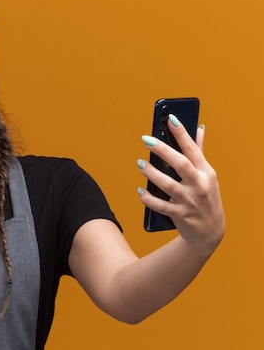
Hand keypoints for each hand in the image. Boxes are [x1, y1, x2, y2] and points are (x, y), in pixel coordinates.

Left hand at [137, 115, 224, 252]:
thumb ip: (199, 152)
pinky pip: (160, 206)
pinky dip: (148, 198)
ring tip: (139, 164)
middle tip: (146, 140)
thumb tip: (199, 128)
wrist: (210, 230)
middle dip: (163, 150)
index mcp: (206, 172)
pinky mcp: (180, 214)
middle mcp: (199, 185)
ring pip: (168, 185)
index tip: (170, 119)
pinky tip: (139, 190)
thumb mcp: (208, 175)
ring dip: (151, 174)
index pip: (193, 149)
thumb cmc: (206, 197)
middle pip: (180, 164)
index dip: (182, 133)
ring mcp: (190, 200)